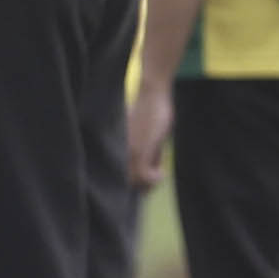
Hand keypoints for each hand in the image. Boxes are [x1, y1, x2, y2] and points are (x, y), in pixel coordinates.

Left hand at [128, 73, 179, 190]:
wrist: (151, 93)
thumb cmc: (152, 111)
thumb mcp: (150, 137)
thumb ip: (148, 154)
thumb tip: (154, 173)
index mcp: (117, 149)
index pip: (118, 176)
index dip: (133, 182)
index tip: (146, 181)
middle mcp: (118, 152)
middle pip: (126, 182)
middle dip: (143, 184)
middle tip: (156, 177)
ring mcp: (128, 152)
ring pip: (135, 182)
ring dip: (150, 182)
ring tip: (159, 173)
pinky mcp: (139, 150)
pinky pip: (145, 176)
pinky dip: (156, 178)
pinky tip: (162, 171)